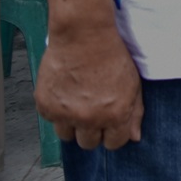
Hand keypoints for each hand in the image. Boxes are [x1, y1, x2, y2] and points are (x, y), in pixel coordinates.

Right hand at [35, 25, 143, 149]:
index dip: (113, 133)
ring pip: (68, 136)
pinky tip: (66, 92)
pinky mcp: (45, 106)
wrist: (84, 36)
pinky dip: (57, 111)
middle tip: (93, 111)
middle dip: (93, 130)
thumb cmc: (112, 55)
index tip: (110, 123)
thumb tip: (133, 137)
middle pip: (89, 144)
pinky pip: (51, 120)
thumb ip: (134, 112)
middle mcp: (89, 119)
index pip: (114, 143)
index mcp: (115, 114)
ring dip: (73, 124)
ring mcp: (65, 114)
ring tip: (78, 103)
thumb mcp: (133, 83)